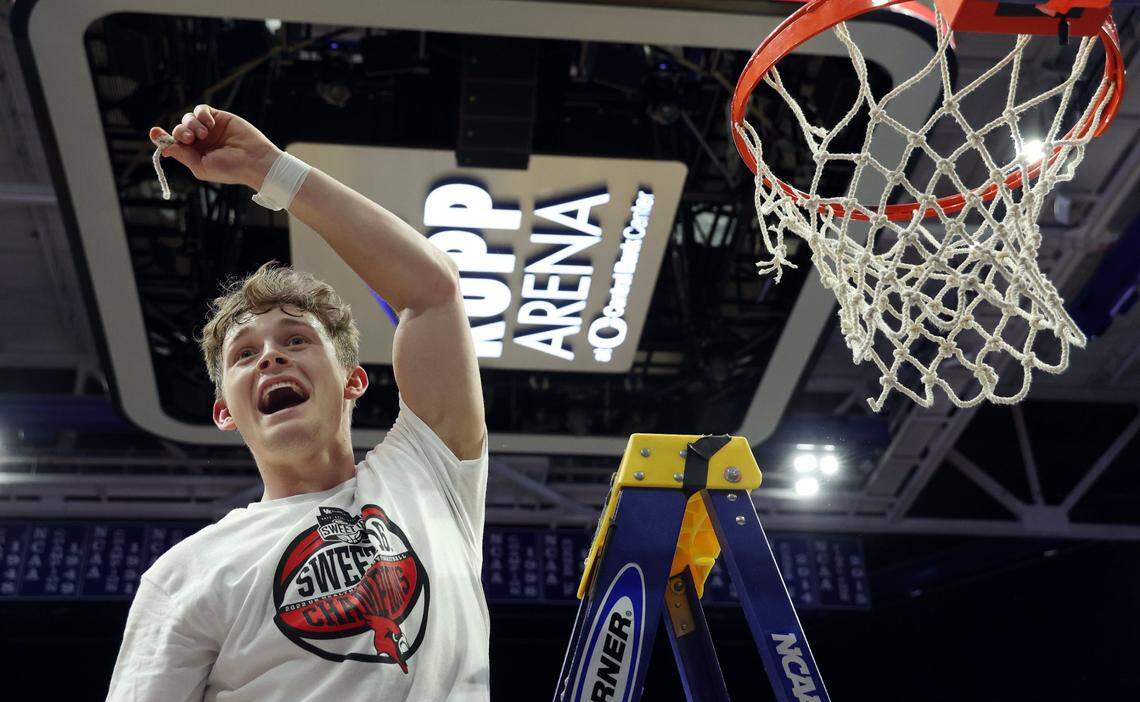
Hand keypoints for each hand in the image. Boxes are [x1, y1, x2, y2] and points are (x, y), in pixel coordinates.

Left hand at [149, 105, 280, 189]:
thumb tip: (164, 148)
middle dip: (180, 132)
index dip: (162, 137)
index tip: (154, 132)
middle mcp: (200, 141)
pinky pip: (201, 109)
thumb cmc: (230, 169)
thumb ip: (183, 155)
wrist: (254, 160)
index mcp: (195, 155)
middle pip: (179, 129)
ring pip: (188, 118)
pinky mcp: (219, 117)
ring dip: (192, 124)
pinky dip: (201, 114)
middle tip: (190, 138)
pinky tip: (210, 124)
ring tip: (204, 133)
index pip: (173, 143)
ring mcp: (209, 129)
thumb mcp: (201, 167)